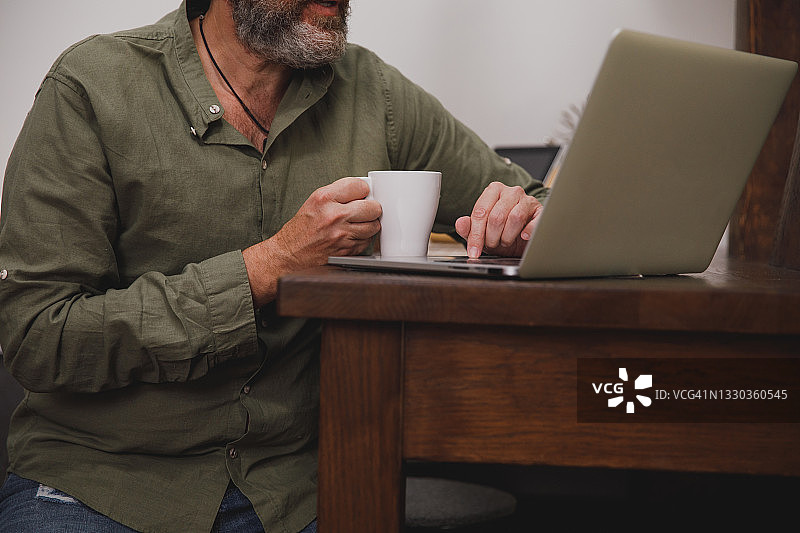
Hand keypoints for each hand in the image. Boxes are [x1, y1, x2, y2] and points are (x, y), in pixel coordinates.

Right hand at [243, 177, 380, 306]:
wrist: (289, 255)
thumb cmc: (301, 229)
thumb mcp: (314, 202)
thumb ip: (338, 194)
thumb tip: (363, 192)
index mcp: (324, 198)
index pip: (360, 186)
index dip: (362, 191)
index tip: (361, 195)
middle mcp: (334, 215)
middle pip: (373, 207)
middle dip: (371, 208)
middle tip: (364, 211)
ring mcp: (342, 235)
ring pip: (374, 226)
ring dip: (369, 225)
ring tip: (358, 224)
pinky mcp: (347, 251)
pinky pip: (367, 241)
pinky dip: (363, 239)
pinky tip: (352, 236)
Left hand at [455, 182, 542, 257]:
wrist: (523, 240)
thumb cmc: (502, 233)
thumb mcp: (482, 233)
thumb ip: (469, 228)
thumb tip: (460, 223)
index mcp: (493, 191)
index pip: (480, 212)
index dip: (475, 235)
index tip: (473, 251)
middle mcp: (510, 192)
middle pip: (496, 216)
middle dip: (492, 237)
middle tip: (493, 244)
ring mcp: (527, 199)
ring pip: (514, 218)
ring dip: (507, 236)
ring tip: (506, 241)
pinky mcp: (540, 211)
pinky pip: (534, 222)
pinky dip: (527, 232)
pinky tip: (523, 237)